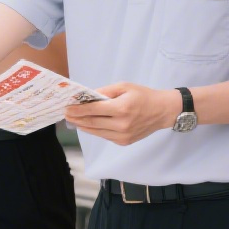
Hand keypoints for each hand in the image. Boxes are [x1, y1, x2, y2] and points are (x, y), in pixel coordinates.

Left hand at [63, 83, 177, 146]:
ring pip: (97, 132)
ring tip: (74, 120)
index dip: (78, 110)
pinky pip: (105, 136)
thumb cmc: (143, 95)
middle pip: (92, 122)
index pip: (94, 110)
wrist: (162, 111)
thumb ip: (105, 92)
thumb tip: (88, 96)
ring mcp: (123, 136)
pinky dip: (95, 130)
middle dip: (77, 118)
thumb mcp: (124, 86)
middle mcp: (121, 124)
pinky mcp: (124, 142)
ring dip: (83, 126)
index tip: (67, 108)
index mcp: (121, 108)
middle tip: (66, 115)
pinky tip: (88, 125)